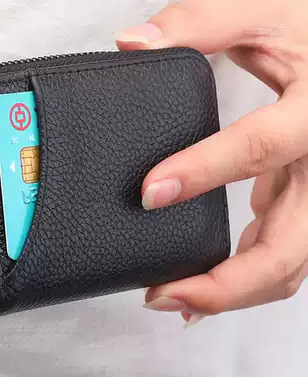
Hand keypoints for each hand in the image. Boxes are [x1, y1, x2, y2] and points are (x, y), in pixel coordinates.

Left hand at [114, 0, 307, 324]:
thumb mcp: (268, 15)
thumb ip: (201, 24)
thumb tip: (134, 42)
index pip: (256, 150)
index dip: (203, 174)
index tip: (150, 193)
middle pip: (283, 250)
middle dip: (223, 283)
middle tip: (162, 294)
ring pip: (285, 266)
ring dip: (231, 293)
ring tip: (176, 299)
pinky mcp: (301, 203)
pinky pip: (279, 253)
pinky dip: (242, 277)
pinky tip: (207, 283)